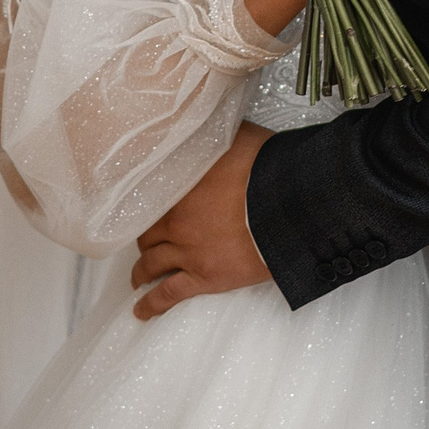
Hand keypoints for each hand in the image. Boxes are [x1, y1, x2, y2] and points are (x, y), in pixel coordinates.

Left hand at [132, 123, 272, 319]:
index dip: (147, 205)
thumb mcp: (239, 137)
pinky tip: (141, 311)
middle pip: (148, 233)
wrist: (291, 205)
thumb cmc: (270, 169)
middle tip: (146, 242)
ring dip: (141, 271)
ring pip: (152, 264)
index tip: (145, 208)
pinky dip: (151, 304)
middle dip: (145, 238)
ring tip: (137, 277)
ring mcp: (188, 251)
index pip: (150, 198)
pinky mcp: (205, 277)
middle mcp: (177, 220)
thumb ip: (217, 134)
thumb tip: (209, 118)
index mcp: (181, 186)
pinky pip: (168, 295)